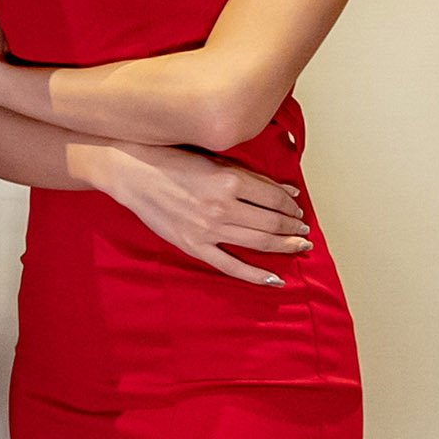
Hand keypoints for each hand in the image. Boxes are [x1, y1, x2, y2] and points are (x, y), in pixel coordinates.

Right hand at [85, 140, 308, 286]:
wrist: (133, 172)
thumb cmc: (173, 160)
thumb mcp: (214, 159)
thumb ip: (251, 177)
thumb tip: (288, 191)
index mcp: (229, 180)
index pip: (274, 197)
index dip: (291, 206)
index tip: (298, 210)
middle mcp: (223, 206)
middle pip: (271, 223)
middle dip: (293, 228)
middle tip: (305, 232)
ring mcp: (208, 229)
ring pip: (258, 242)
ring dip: (284, 245)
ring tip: (299, 246)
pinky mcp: (194, 245)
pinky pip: (230, 265)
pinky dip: (255, 274)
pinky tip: (275, 279)